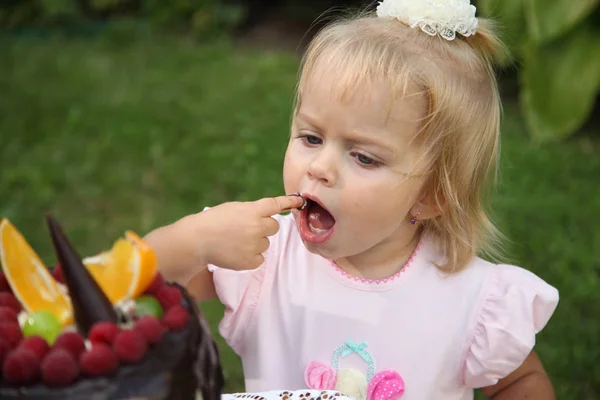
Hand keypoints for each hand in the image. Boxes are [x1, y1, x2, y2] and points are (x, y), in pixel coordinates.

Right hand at [180, 195, 303, 270]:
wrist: (197, 240)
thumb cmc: (213, 221)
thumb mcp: (234, 208)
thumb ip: (253, 210)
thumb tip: (267, 216)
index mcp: (253, 210)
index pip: (276, 205)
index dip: (289, 203)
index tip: (299, 201)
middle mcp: (257, 226)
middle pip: (274, 227)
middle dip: (265, 227)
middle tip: (247, 229)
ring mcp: (255, 245)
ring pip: (266, 243)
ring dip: (256, 242)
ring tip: (236, 241)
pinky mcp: (251, 261)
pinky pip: (260, 258)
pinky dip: (251, 256)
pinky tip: (236, 252)